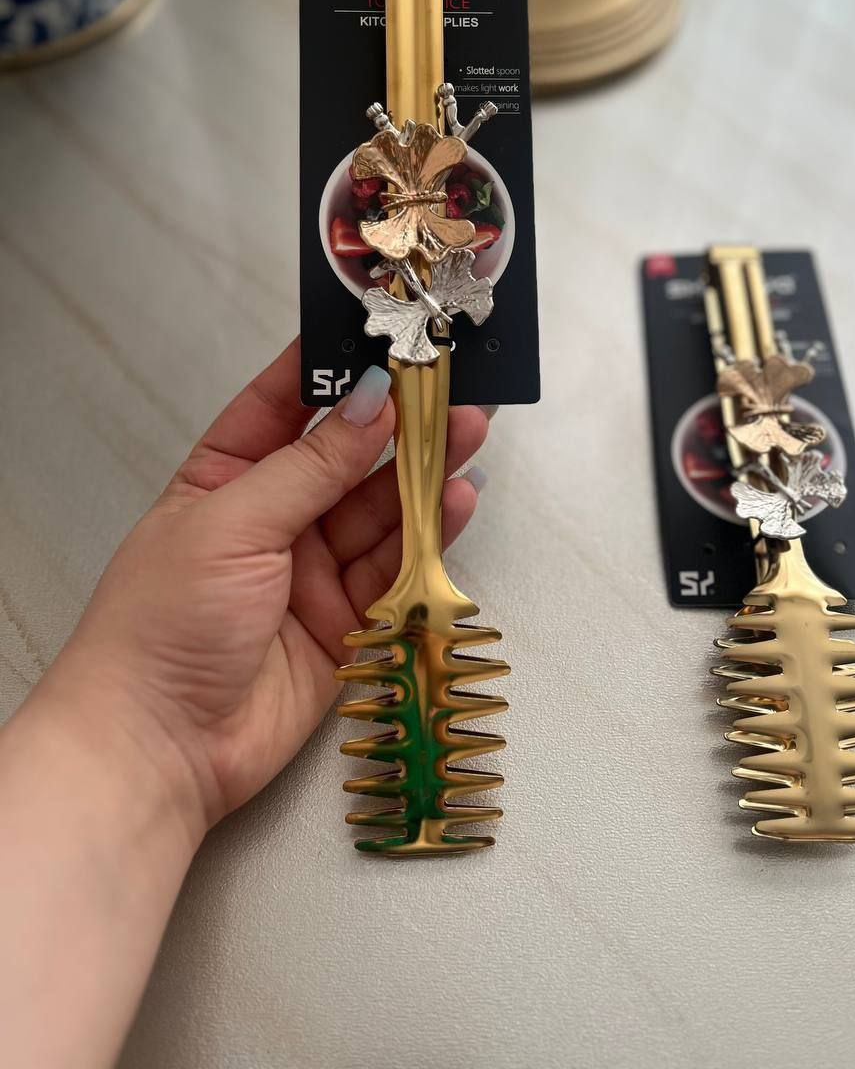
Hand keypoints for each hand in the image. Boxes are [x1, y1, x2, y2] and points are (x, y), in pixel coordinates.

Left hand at [41, 338, 489, 841]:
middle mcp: (271, 520)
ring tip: (468, 431)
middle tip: (448, 386)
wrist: (159, 746)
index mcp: (222, 479)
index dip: (329, 371)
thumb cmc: (163, 623)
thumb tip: (370, 404)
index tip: (378, 335)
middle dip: (396, 422)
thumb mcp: (233, 523)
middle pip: (344, 457)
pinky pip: (396, 567)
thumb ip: (310, 465)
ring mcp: (311, 571)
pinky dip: (431, 534)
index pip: (280, 407)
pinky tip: (458, 498)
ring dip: (423, 472)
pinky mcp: (348, 622)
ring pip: (378, 509)